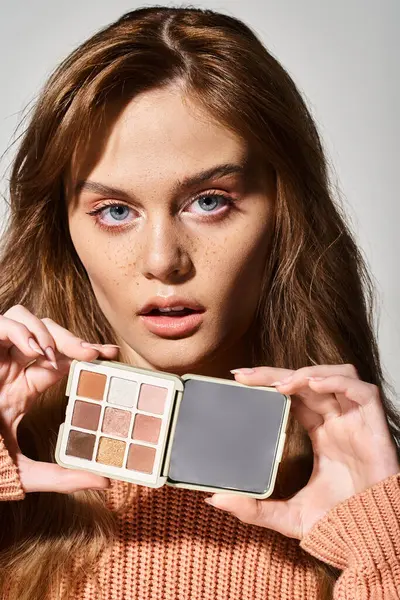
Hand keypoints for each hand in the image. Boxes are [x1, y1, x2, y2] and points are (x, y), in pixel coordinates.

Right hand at [0, 304, 119, 493]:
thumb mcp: (25, 472)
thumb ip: (62, 477)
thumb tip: (105, 482)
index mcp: (24, 387)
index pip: (62, 359)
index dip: (87, 351)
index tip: (111, 354)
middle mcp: (11, 367)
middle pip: (47, 333)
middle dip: (71, 338)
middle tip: (93, 355)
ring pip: (24, 318)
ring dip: (44, 331)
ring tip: (54, 355)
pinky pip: (0, 323)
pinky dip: (19, 330)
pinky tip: (34, 351)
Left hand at [205, 364, 399, 538]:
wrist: (372, 539)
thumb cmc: (340, 523)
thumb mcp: (288, 515)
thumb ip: (254, 509)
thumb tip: (216, 500)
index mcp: (321, 433)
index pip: (294, 395)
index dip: (270, 381)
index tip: (239, 379)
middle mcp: (338, 421)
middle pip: (308, 380)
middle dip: (276, 373)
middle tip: (245, 376)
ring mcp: (356, 422)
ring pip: (337, 375)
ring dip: (307, 373)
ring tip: (281, 385)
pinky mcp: (375, 427)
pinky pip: (364, 391)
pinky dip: (338, 382)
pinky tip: (314, 386)